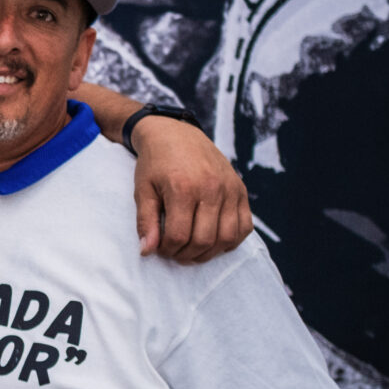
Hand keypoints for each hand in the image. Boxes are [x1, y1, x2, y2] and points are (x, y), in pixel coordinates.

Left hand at [131, 115, 249, 262]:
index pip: (179, 236)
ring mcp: (230, 189)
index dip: (167, 250)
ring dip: (209, 252)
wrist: (175, 134)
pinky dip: (231, 240)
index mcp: (184, 188)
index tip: (159, 249)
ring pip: (227, 237)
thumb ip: (146, 221)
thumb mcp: (142, 190)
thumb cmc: (155, 164)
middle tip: (174, 252)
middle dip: (186, 254)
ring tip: (192, 250)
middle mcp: (212, 188)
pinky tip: (213, 240)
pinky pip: (245, 226)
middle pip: (204, 240)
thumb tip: (148, 251)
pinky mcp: (241, 190)